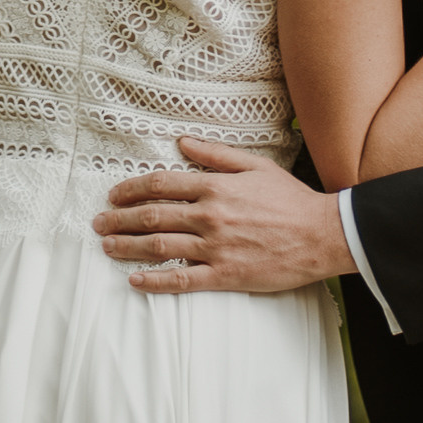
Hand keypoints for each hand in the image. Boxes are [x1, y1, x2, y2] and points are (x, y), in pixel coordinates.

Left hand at [94, 140, 353, 295]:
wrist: (323, 235)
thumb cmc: (292, 199)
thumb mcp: (256, 165)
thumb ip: (216, 154)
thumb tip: (182, 142)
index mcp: (215, 187)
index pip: (160, 185)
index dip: (131, 189)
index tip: (114, 195)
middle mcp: (210, 216)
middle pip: (151, 217)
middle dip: (119, 219)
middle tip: (98, 223)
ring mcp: (216, 247)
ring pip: (159, 247)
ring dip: (127, 246)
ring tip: (106, 246)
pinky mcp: (225, 275)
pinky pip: (181, 279)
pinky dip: (154, 280)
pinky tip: (135, 280)